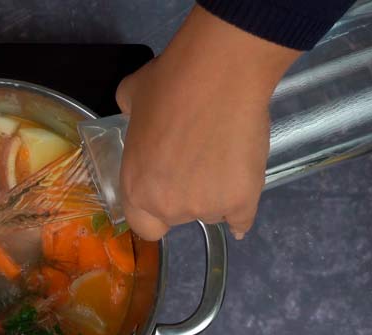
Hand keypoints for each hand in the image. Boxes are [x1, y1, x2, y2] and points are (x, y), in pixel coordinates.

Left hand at [115, 6, 299, 240]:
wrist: (219, 73)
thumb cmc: (170, 82)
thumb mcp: (131, 97)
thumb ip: (128, 115)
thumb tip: (131, 110)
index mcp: (136, 188)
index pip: (144, 225)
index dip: (155, 212)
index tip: (166, 194)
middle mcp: (168, 206)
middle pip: (180, 216)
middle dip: (187, 197)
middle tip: (198, 164)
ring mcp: (206, 207)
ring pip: (213, 212)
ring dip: (217, 194)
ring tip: (225, 157)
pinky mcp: (241, 201)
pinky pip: (242, 219)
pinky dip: (242, 210)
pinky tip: (241, 196)